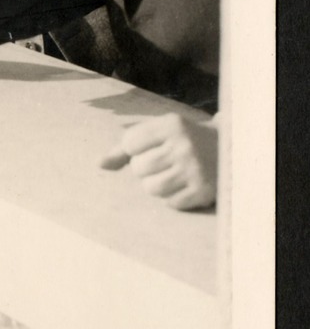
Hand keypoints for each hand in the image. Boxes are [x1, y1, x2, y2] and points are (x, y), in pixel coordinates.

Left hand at [101, 113, 217, 210]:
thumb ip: (126, 146)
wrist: (229, 149)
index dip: (135, 150)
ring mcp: (195, 169)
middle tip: (164, 162)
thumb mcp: (158, 132)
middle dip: (146, 168)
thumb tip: (99, 164)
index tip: (150, 147)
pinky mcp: (203, 191)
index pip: (130, 143)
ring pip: (151, 188)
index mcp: (171, 125)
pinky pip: (171, 203)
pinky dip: (173, 197)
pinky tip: (185, 184)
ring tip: (172, 174)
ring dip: (157, 184)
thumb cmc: (183, 139)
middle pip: (138, 169)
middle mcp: (184, 145)